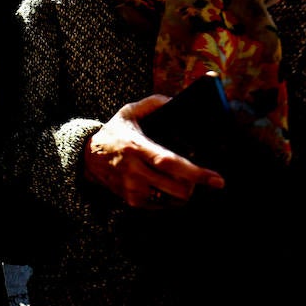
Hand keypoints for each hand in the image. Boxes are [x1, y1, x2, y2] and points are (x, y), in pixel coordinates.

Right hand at [83, 95, 225, 208]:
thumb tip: (175, 101)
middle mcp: (134, 171)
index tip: (217, 180)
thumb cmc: (113, 133)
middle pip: (178, 188)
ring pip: (173, 200)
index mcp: (136, 147)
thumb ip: (152, 103)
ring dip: (183, 192)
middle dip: (194, 184)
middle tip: (196, 176)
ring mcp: (133, 188)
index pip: (170, 163)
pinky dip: (169, 197)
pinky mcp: (133, 201)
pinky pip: (163, 205)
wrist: (87, 157)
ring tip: (179, 180)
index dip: (196, 173)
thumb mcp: (128, 112)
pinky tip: (163, 184)